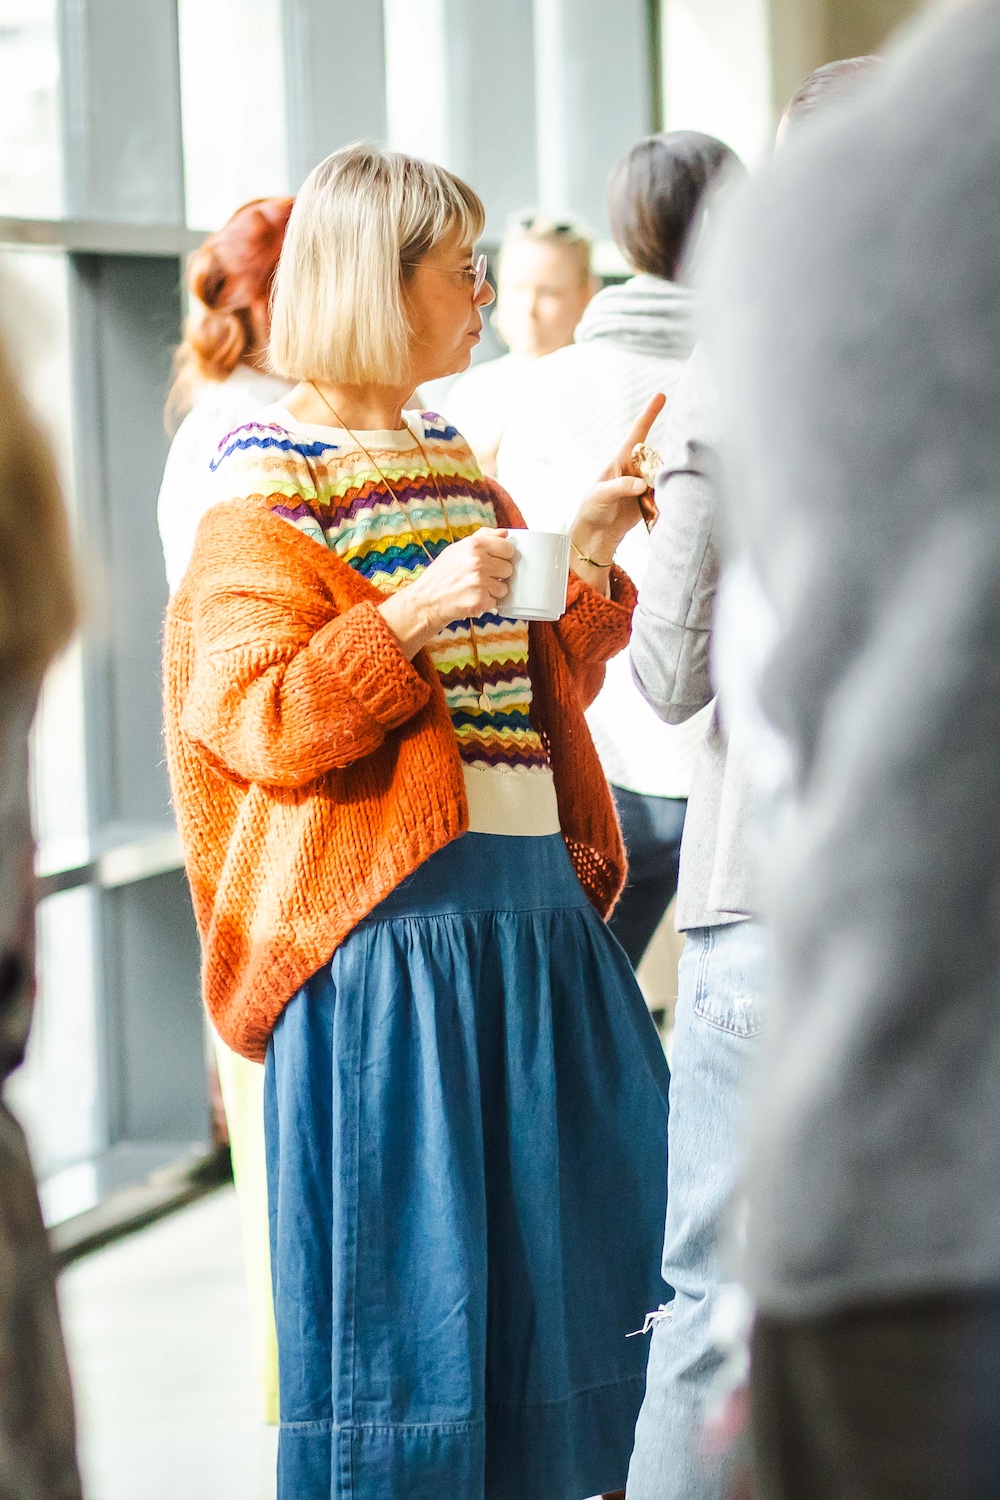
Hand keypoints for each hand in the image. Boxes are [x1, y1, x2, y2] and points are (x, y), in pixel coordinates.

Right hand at [379, 529, 514, 658]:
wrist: (426, 600)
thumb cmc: (441, 575)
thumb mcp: (457, 549)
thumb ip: (483, 538)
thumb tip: (504, 533)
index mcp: (474, 545)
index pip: (508, 548)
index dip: (503, 556)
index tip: (495, 561)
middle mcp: (478, 562)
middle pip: (508, 568)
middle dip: (498, 574)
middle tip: (481, 577)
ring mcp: (480, 582)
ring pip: (504, 587)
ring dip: (493, 590)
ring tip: (476, 589)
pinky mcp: (480, 601)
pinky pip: (496, 602)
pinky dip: (486, 603)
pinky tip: (472, 598)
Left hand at [573, 392, 666, 548]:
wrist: (596, 536)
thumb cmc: (592, 510)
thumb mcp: (600, 495)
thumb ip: (620, 486)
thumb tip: (642, 484)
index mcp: (622, 460)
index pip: (638, 432)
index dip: (650, 413)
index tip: (661, 395)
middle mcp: (636, 469)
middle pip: (658, 452)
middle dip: (672, 449)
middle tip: (686, 448)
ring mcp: (645, 484)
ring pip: (665, 472)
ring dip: (673, 472)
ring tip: (680, 476)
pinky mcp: (652, 501)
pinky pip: (667, 492)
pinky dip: (674, 491)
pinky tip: (680, 492)